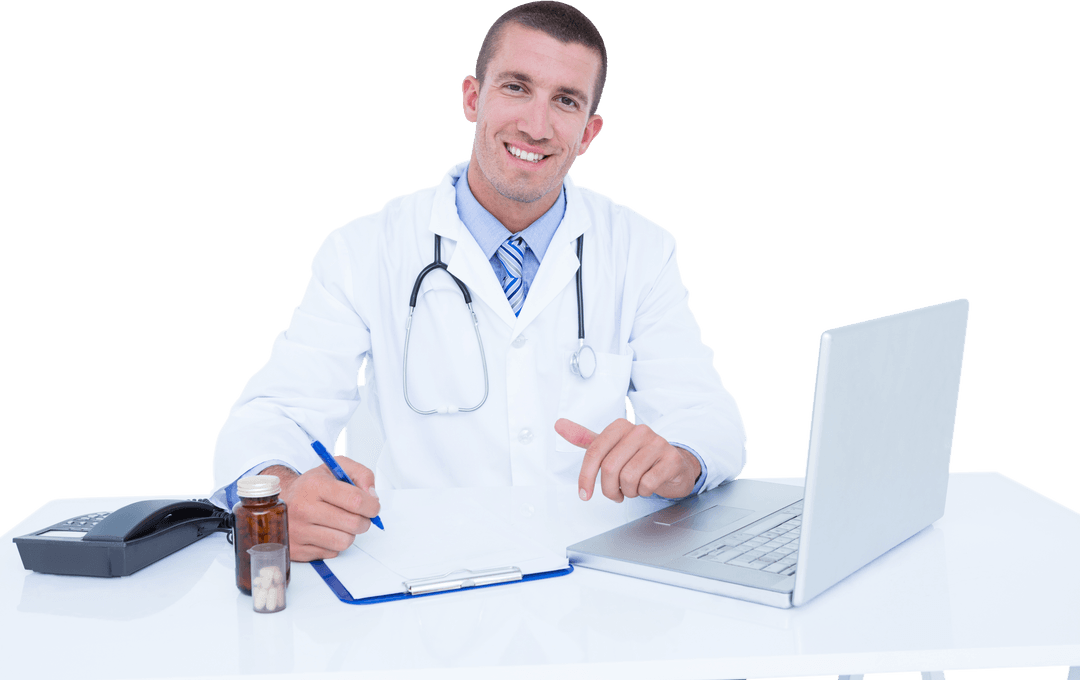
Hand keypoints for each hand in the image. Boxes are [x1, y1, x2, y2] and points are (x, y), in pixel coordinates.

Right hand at [261, 457, 380, 561]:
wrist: (281, 501)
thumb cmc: (311, 486)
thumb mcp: (336, 467)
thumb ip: (361, 474)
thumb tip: (372, 496)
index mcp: (314, 485)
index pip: (355, 500)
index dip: (371, 505)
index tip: (373, 506)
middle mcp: (303, 508)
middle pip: (353, 523)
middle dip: (364, 521)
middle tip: (359, 516)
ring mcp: (298, 531)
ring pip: (344, 542)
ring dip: (349, 534)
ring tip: (342, 523)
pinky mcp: (296, 549)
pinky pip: (331, 553)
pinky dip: (335, 544)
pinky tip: (327, 531)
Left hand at [555, 418, 700, 502]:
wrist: (673, 464)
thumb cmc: (638, 457)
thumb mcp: (610, 447)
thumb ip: (585, 439)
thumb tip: (559, 424)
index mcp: (620, 426)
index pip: (594, 452)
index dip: (586, 477)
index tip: (584, 494)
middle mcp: (639, 431)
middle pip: (610, 468)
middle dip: (609, 489)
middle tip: (615, 494)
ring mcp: (658, 443)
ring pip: (629, 478)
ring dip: (628, 491)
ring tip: (633, 487)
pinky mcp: (671, 459)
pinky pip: (647, 483)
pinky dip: (644, 492)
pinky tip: (647, 486)